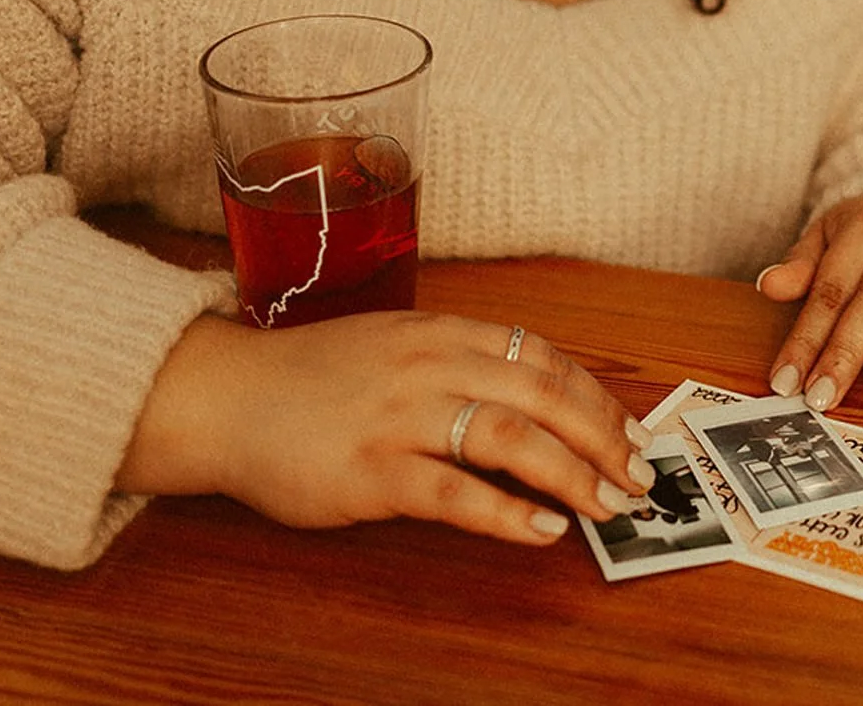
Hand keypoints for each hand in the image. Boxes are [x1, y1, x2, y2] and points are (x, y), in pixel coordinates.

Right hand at [116, 311, 654, 542]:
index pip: (544, 358)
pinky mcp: (370, 471)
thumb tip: (535, 401)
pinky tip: (541, 530)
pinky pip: (453, 493)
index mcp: (442, 332)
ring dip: (570, 473)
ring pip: (509, 437)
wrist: (224, 396)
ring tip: (606, 505)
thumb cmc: (312, 378)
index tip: (631, 430)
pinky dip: (505, 512)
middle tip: (638, 475)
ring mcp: (400, 416)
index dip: (597, 396)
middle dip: (602, 436)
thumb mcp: (396, 346)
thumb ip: (459, 364)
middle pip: (543, 394)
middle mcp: (430, 365)